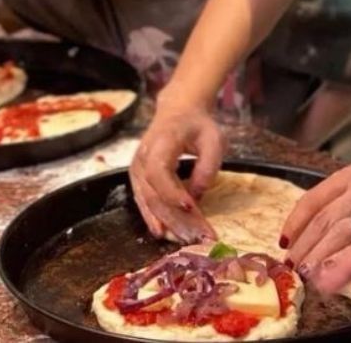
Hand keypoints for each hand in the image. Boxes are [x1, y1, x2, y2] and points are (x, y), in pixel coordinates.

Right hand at [130, 103, 225, 242]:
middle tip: (199, 236)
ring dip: (168, 223)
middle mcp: (143, 155)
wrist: (178, 111)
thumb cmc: (198, 125)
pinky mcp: (138, 178)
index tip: (192, 208)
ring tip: (187, 240)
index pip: (158, 171)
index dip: (172, 192)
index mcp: (161, 140)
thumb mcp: (213, 138)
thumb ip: (207, 166)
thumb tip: (197, 196)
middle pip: (154, 193)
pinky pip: (144, 202)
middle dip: (176, 218)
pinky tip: (165, 233)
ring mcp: (137, 168)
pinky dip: (156, 219)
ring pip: (149, 202)